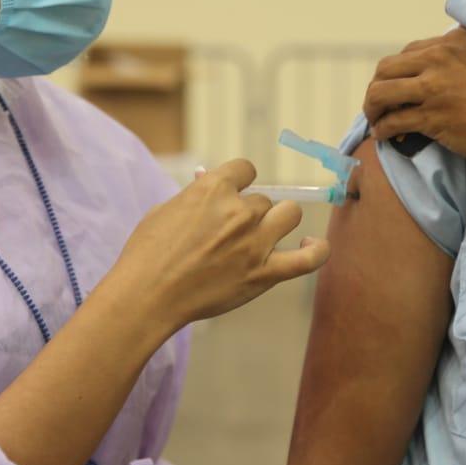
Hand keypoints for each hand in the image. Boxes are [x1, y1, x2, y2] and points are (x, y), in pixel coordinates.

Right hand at [99, 159, 329, 334]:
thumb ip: (193, 195)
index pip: (246, 168)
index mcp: (213, 189)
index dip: (240, 181)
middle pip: (264, 199)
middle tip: (232, 233)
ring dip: (278, 222)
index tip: (234, 193)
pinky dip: (317, 250)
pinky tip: (313, 244)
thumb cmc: (147, 254)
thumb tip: (207, 181)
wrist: (147, 295)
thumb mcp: (165, 211)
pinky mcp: (265, 273)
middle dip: (251, 212)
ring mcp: (255, 242)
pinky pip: (309, 258)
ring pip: (289, 215)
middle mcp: (239, 211)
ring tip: (265, 236)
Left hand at [363, 28, 465, 166]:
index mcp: (454, 43)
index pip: (410, 51)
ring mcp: (432, 87)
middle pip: (387, 68)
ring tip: (376, 119)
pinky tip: (384, 136)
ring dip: (373, 108)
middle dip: (377, 86)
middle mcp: (439, 59)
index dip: (400, 71)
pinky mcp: (430, 117)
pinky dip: (383, 130)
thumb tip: (455, 57)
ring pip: (381, 92)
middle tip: (380, 103)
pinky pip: (393, 121)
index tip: (400, 85)